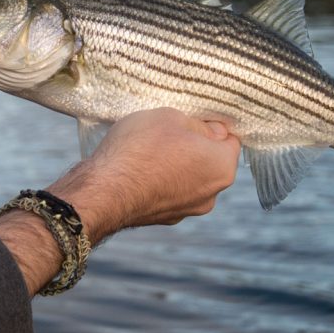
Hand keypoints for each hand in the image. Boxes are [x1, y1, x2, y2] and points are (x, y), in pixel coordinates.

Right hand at [0, 108, 240, 294]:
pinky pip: (168, 190)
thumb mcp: (172, 117)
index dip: (213, 123)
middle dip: (195, 144)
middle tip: (170, 128)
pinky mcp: (162, 217)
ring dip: (176, 163)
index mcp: (222, 168)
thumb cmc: (141, 148)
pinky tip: (139, 167)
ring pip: (189, 177)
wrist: (103, 191)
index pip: (231, 139)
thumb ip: (200, 124)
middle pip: (210, 160)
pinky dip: (159, 179)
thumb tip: (212, 131)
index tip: (194, 115)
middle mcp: (211, 195)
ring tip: (150, 147)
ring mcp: (186, 210)